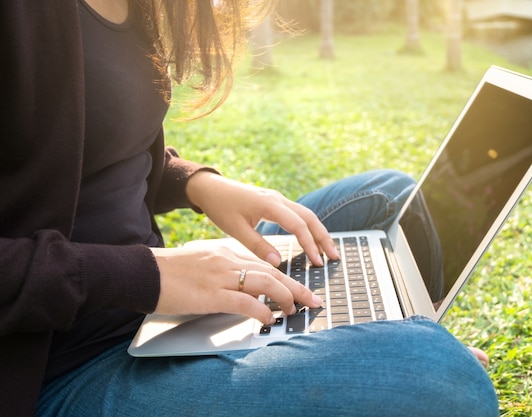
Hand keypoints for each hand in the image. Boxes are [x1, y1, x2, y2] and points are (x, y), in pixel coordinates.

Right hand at [151, 245, 321, 323]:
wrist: (143, 272)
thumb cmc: (168, 272)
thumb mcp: (201, 264)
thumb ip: (222, 271)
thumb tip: (240, 287)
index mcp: (226, 252)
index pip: (263, 264)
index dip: (285, 277)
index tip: (298, 288)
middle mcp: (228, 261)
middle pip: (272, 271)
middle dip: (296, 286)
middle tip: (312, 299)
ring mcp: (221, 276)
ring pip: (265, 283)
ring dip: (285, 297)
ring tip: (295, 309)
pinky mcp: (212, 294)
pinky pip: (246, 302)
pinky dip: (262, 310)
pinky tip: (269, 318)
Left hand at [186, 171, 338, 266]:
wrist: (210, 187)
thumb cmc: (220, 207)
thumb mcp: (236, 230)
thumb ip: (257, 246)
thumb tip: (277, 263)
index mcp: (270, 205)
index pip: (299, 225)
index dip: (310, 244)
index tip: (317, 261)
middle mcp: (278, 199)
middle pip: (310, 217)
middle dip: (324, 237)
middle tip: (334, 257)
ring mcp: (278, 199)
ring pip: (306, 214)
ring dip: (319, 231)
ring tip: (328, 250)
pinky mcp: (275, 201)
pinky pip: (298, 213)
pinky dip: (309, 226)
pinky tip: (311, 238)